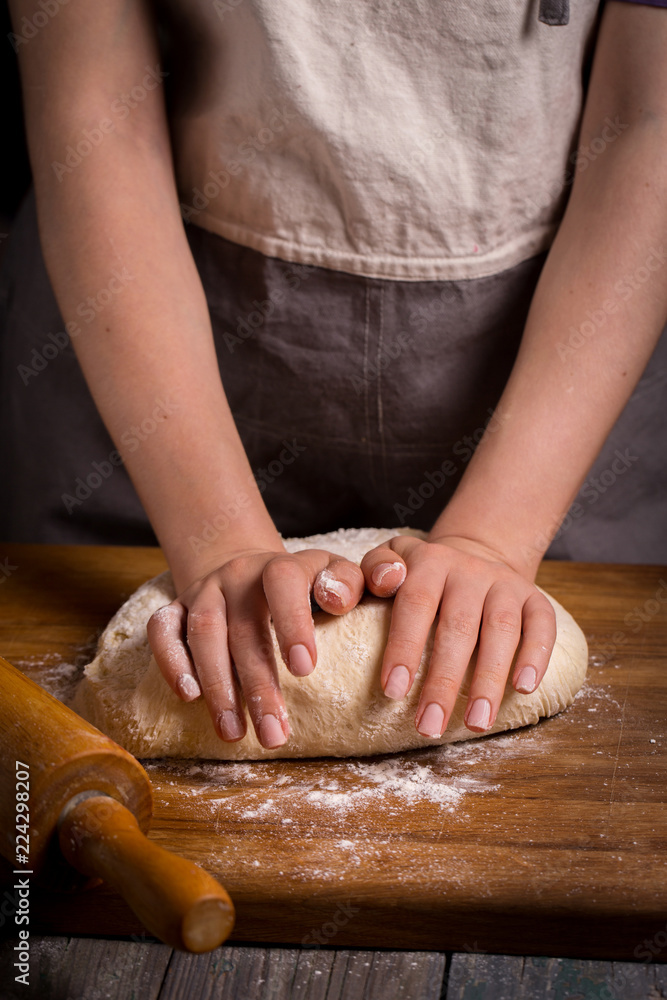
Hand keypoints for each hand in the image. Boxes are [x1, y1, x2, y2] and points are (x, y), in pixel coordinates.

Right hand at [147, 547, 364, 748]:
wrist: (248, 569)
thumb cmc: (302, 586)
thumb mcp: (332, 575)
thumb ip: (346, 583)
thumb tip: (337, 601)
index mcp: (280, 566)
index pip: (283, 581)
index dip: (292, 622)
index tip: (305, 670)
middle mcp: (238, 575)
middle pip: (244, 627)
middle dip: (257, 685)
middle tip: (273, 734)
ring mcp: (204, 590)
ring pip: (204, 633)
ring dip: (218, 686)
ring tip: (233, 732)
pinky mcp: (175, 607)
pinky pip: (162, 630)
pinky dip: (171, 661)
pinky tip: (188, 697)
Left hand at [360, 534, 556, 735]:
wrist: (473, 554)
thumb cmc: (418, 574)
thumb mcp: (389, 561)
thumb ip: (374, 570)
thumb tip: (383, 582)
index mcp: (428, 562)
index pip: (414, 604)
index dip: (404, 647)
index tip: (392, 691)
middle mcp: (468, 571)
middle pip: (458, 627)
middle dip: (443, 680)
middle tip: (429, 724)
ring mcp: (504, 584)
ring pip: (501, 630)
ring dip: (488, 678)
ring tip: (475, 722)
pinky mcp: (534, 597)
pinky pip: (542, 624)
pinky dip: (536, 656)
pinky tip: (523, 688)